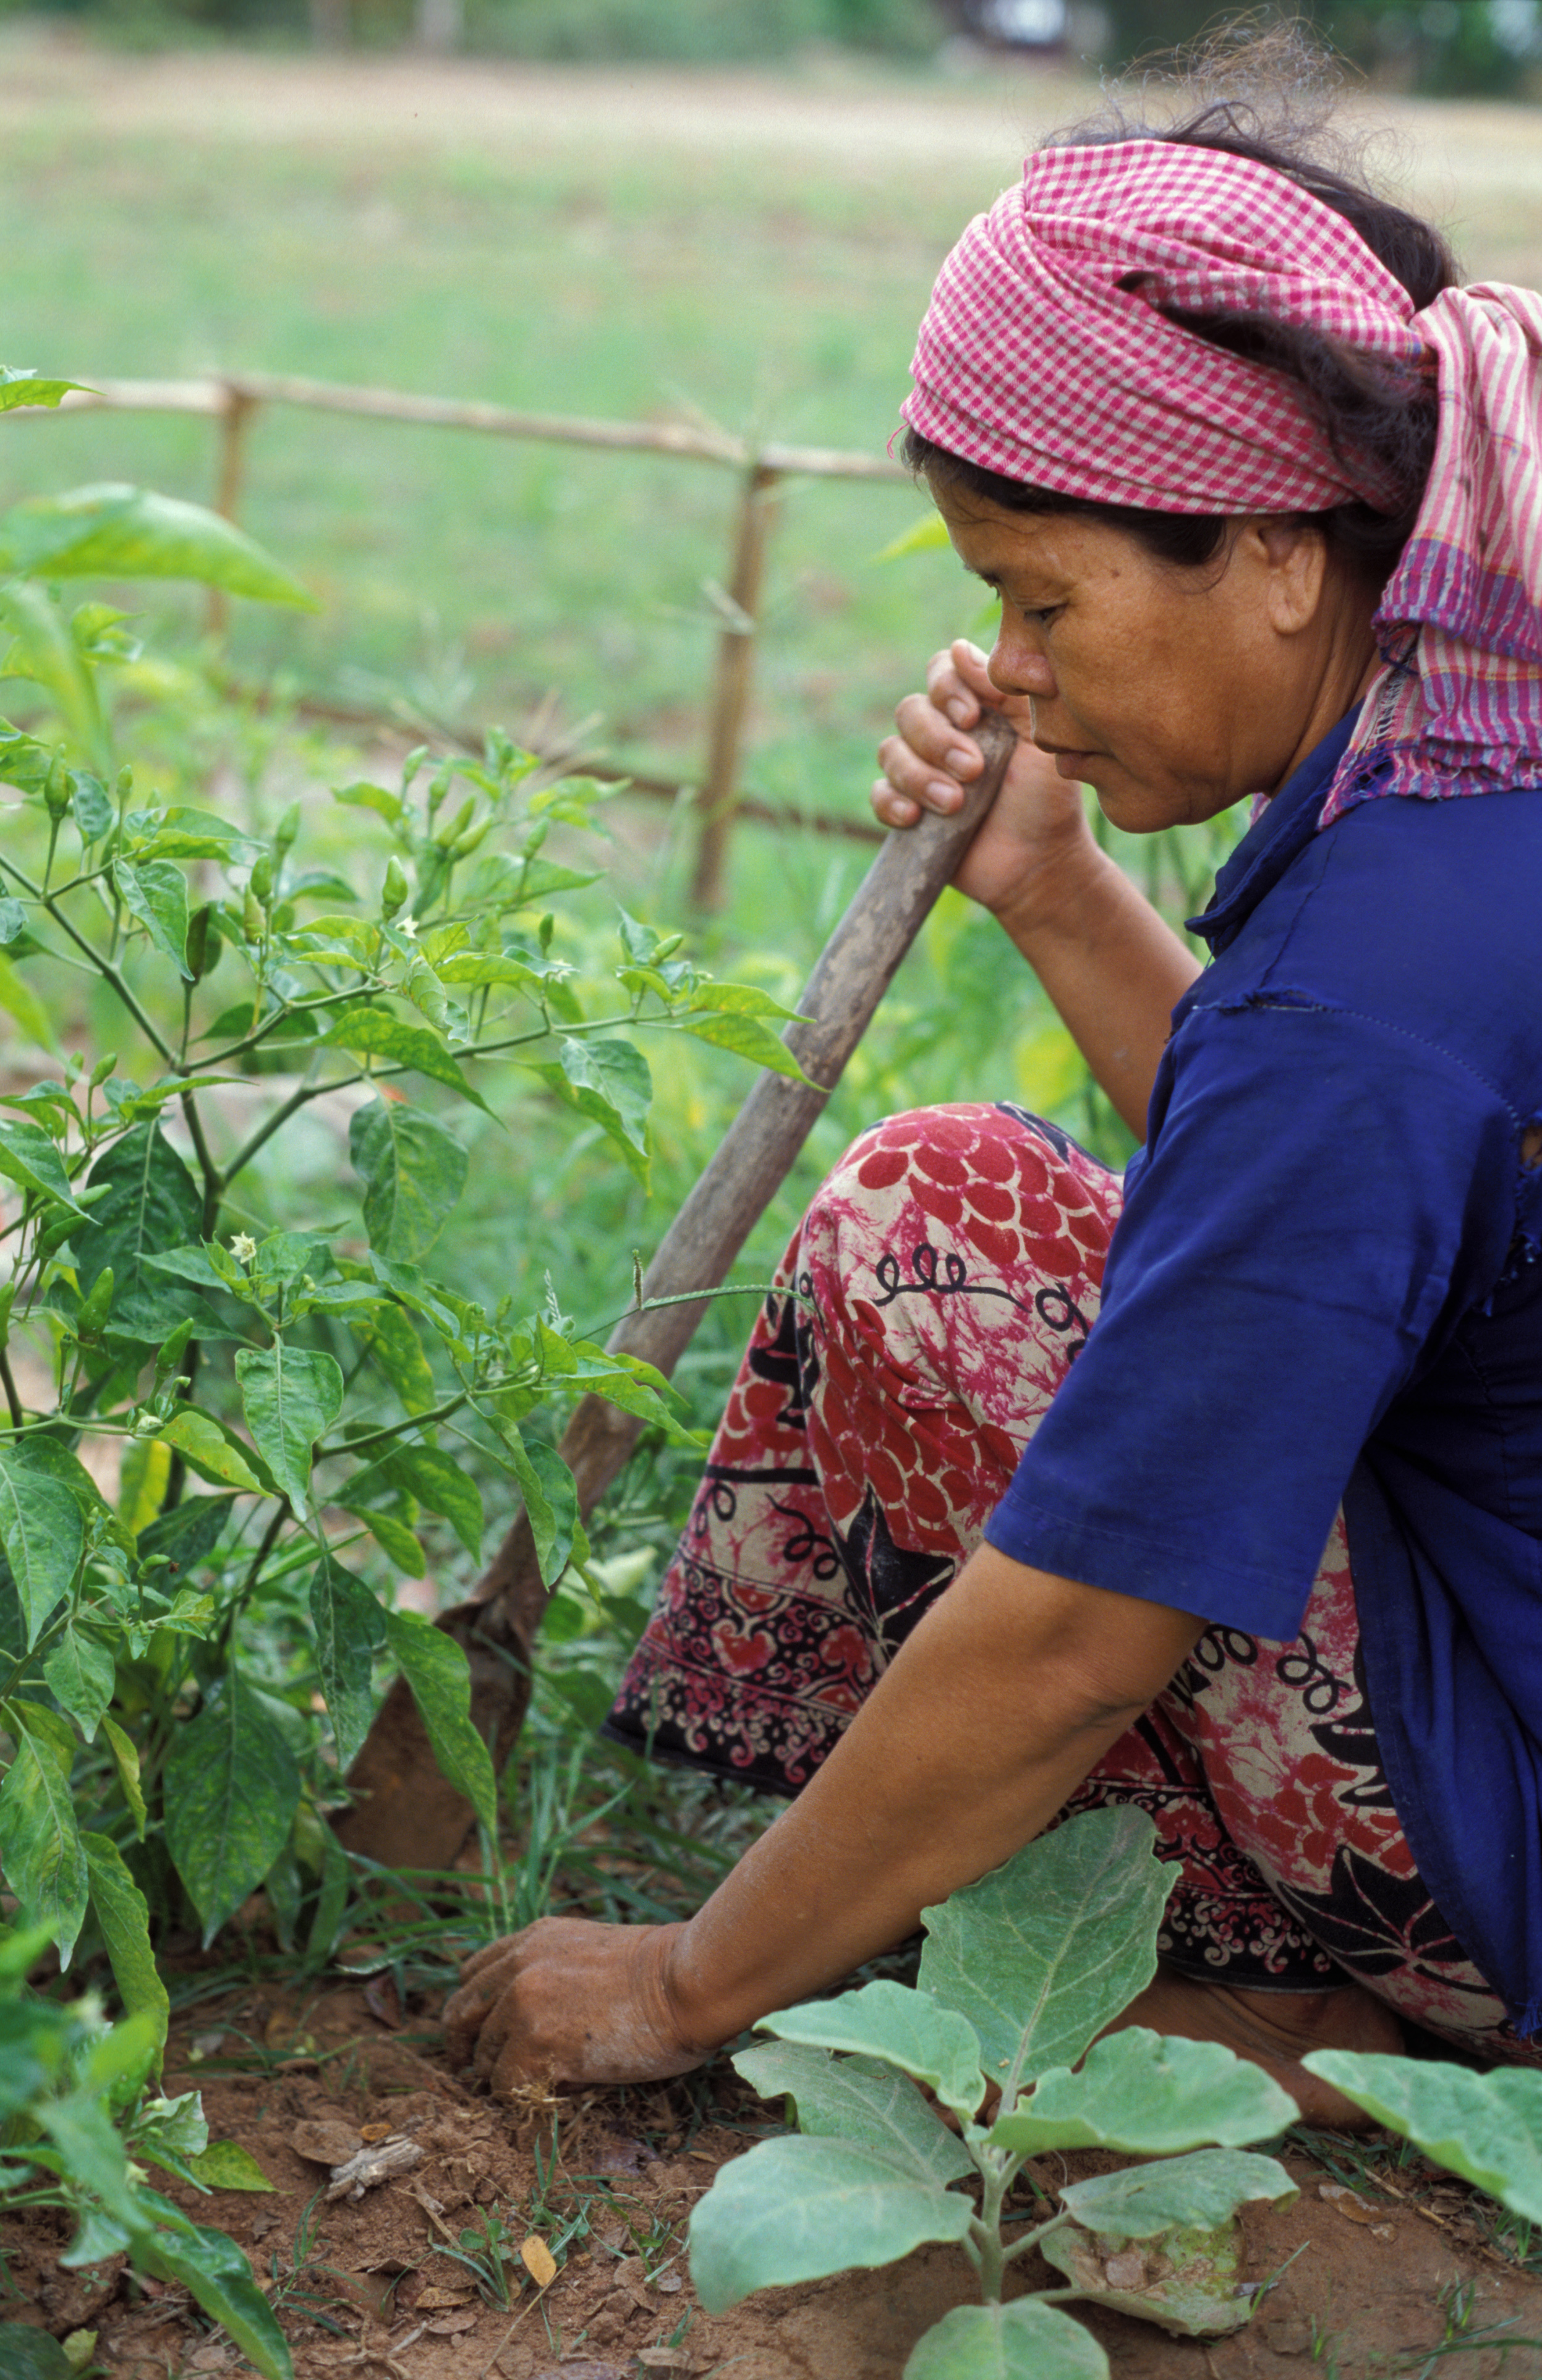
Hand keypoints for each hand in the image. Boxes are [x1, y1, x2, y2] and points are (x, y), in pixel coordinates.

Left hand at [442, 1917, 709, 2095]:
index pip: (473, 1974)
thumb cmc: (663, 1973)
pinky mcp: (534, 2043)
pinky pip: (506, 2088)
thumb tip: (541, 2017)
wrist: (686, 1981)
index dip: (474, 2010)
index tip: (483, 2036)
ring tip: (545, 2082)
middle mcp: (518, 1966)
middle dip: (465, 2049)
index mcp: (533, 1939)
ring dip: (506, 2077)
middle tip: (479, 2075)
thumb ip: (556, 1970)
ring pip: (482, 2059)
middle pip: (459, 2014)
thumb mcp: (592, 1952)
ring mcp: (523, 2004)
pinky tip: (569, 2088)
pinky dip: (530, 2097)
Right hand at [874, 640, 1096, 926]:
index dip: (947, 688)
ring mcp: (922, 771)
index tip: (974, 717)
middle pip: (910, 711)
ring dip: (919, 775)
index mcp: (976, 707)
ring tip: (955, 804)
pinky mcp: (907, 809)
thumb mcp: (1037, 738)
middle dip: (937, 740)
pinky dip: (892, 803)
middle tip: (974, 770)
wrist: (1040, 864)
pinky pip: (878, 795)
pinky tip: (916, 818)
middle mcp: (944, 732)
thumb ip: (1005, 691)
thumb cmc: (1046, 798)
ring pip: (890, 751)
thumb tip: (960, 649)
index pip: (941, 672)